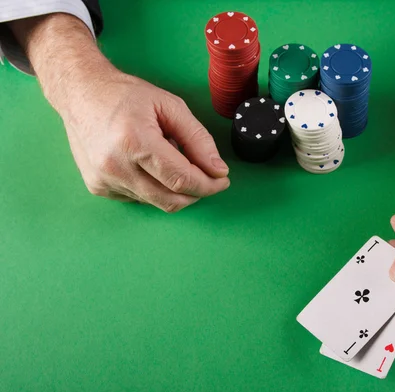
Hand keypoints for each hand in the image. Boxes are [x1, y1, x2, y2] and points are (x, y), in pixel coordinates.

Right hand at [59, 70, 230, 211]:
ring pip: (157, 202)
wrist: (80, 93)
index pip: (181, 179)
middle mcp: (115, 166)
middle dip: (197, 192)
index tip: (222, 179)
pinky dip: (155, 188)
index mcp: (134, 141)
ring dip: (175, 189)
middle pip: (171, 199)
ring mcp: (104, 180)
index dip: (208, 184)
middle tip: (209, 177)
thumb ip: (198, 139)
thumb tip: (217, 169)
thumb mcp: (170, 106)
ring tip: (171, 159)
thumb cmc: (125, 95)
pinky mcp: (98, 187)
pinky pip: (140, 199)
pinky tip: (150, 165)